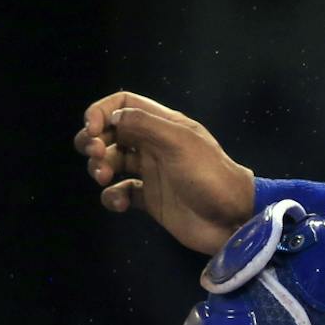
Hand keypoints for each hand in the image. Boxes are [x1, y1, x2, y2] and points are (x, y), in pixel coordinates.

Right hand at [73, 93, 255, 254]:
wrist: (232, 219)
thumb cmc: (209, 175)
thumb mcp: (179, 142)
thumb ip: (144, 125)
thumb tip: (111, 118)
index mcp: (163, 124)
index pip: (124, 104)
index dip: (102, 112)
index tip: (93, 130)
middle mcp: (154, 145)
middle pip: (112, 133)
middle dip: (94, 141)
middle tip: (95, 155)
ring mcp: (151, 173)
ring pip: (112, 162)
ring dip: (99, 167)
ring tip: (103, 177)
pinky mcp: (150, 199)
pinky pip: (120, 192)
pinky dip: (112, 196)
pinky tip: (120, 203)